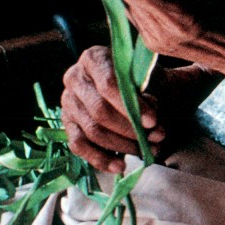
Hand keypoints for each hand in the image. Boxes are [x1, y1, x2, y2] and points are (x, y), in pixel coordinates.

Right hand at [61, 45, 167, 173]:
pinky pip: (79, 146)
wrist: (139, 84)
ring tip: (148, 151)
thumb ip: (148, 95)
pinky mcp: (68, 124)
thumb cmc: (144, 78)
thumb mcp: (150, 78)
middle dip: (131, 130)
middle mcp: (75, 78)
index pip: (109, 84)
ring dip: (123, 146)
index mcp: (94, 58)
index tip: (153, 121)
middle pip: (100, 111)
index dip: (131, 106)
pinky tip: (120, 166)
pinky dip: (101, 159)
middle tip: (156, 138)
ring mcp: (68, 102)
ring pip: (92, 131)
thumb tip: (148, 121)